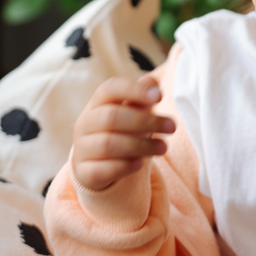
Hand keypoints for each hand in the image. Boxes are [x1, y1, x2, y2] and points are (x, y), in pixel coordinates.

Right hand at [71, 75, 175, 190]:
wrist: (98, 165)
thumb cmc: (121, 131)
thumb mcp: (132, 112)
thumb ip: (141, 97)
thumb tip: (152, 83)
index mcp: (97, 103)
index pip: (110, 89)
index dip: (134, 90)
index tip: (159, 97)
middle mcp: (85, 123)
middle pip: (112, 117)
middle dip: (146, 121)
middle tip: (172, 127)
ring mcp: (82, 149)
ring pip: (108, 144)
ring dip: (141, 146)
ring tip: (164, 147)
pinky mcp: (85, 173)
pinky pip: (103, 169)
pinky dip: (124, 166)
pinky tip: (141, 163)